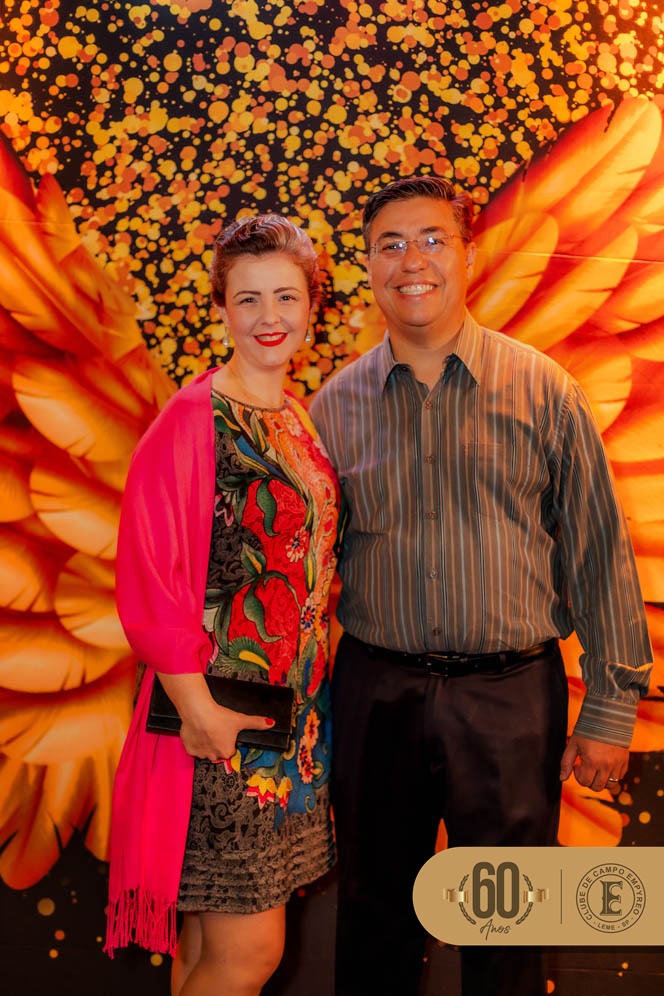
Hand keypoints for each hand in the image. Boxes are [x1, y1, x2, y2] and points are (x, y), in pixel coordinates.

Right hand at [155, 671, 274, 760]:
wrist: (198, 712)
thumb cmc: (219, 717)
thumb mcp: (241, 719)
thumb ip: (256, 723)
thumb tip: (271, 723)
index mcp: (227, 752)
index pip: (230, 749)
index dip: (228, 739)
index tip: (225, 731)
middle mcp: (214, 756)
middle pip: (217, 751)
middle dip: (217, 743)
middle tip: (215, 729)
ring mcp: (201, 754)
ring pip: (205, 751)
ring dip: (206, 743)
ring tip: (206, 729)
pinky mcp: (189, 750)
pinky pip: (194, 748)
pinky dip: (195, 742)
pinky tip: (198, 732)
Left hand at [559, 734, 627, 792]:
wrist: (607, 717)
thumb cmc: (588, 730)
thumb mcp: (573, 744)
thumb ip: (566, 763)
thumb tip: (562, 778)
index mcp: (592, 761)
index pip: (585, 782)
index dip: (578, 776)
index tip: (578, 765)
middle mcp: (606, 765)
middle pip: (598, 787)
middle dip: (589, 781)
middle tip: (586, 769)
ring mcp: (617, 764)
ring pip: (610, 786)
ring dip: (601, 781)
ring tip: (596, 769)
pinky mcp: (625, 761)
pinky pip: (620, 777)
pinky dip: (612, 776)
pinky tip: (605, 765)